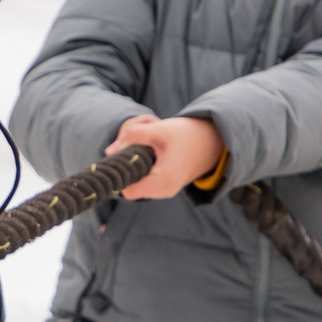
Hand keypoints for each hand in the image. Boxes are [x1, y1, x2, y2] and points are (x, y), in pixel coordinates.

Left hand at [108, 114, 223, 200]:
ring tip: (147, 148)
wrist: (212, 142)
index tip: (121, 155)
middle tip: (134, 145)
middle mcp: (164, 191)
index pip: (127, 189)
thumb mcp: (160, 129)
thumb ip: (134, 135)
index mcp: (164, 179)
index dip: (120, 173)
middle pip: (130, 187)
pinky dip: (143, 170)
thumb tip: (109, 151)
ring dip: (135, 168)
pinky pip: (145, 183)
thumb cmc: (187, 134)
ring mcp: (166, 192)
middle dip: (127, 167)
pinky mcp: (166, 188)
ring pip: (137, 186)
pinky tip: (151, 154)